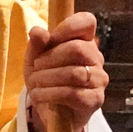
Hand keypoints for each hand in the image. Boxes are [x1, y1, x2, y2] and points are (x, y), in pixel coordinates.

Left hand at [24, 11, 105, 131]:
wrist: (49, 109)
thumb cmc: (45, 78)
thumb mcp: (35, 59)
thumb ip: (37, 45)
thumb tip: (37, 31)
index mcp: (84, 41)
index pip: (87, 22)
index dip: (68, 26)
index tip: (50, 39)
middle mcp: (96, 58)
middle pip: (77, 49)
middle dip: (50, 58)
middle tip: (35, 68)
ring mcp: (98, 80)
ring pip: (74, 73)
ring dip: (46, 78)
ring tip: (34, 84)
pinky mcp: (95, 100)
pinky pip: (73, 94)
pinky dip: (50, 94)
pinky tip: (38, 95)